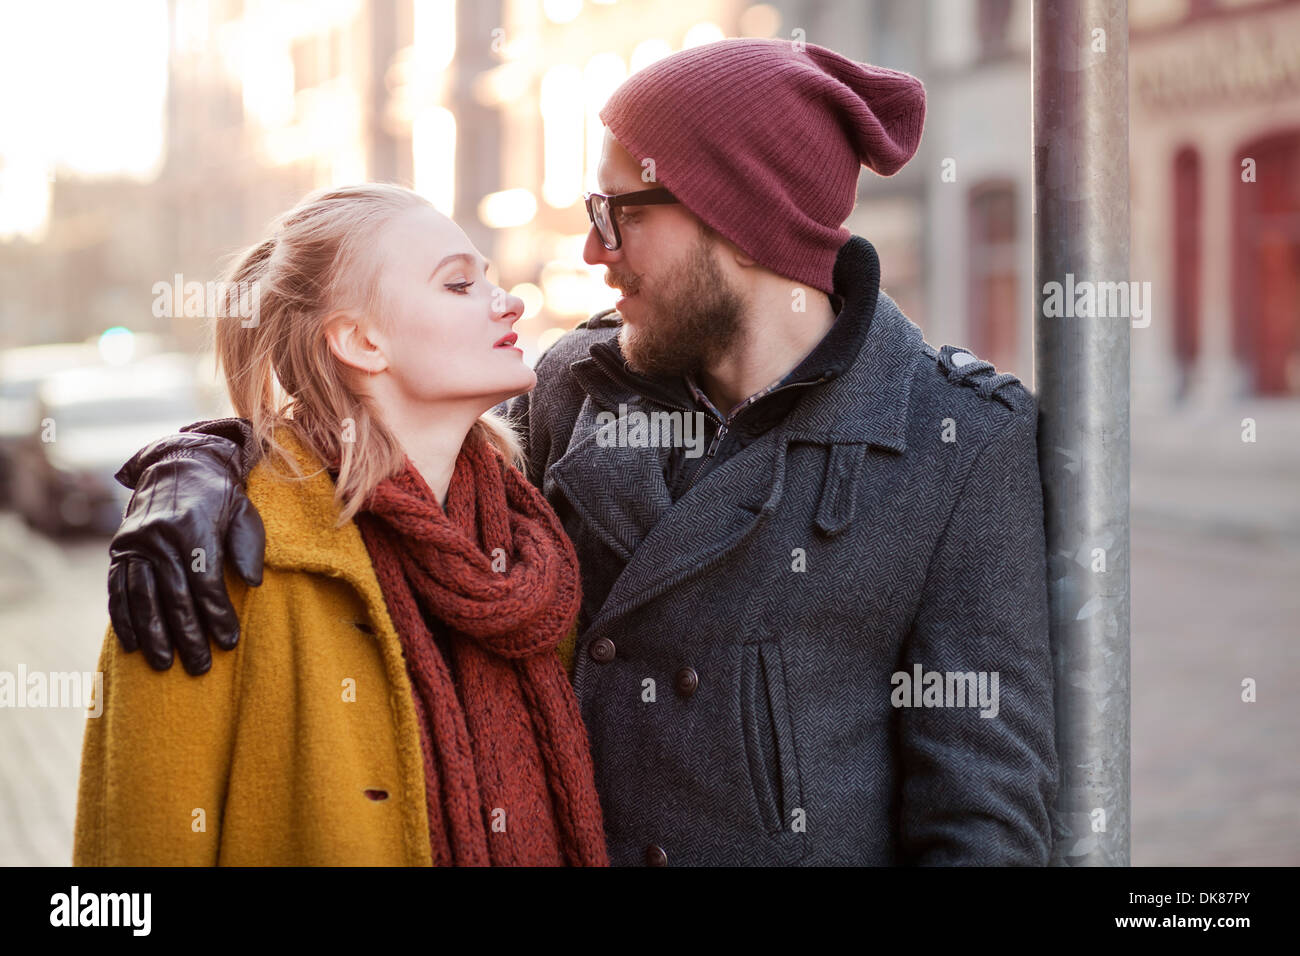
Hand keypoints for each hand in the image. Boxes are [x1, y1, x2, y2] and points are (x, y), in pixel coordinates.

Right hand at [107, 432, 263, 674]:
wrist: (177, 463)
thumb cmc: (219, 494)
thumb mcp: (243, 509)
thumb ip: (248, 545)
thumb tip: (252, 584)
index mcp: (192, 526)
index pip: (205, 582)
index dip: (217, 615)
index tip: (228, 641)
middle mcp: (158, 536)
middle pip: (173, 596)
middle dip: (188, 634)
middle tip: (199, 666)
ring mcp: (134, 543)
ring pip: (142, 597)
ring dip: (153, 634)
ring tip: (164, 664)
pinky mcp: (120, 549)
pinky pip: (118, 589)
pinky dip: (124, 618)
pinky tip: (134, 643)